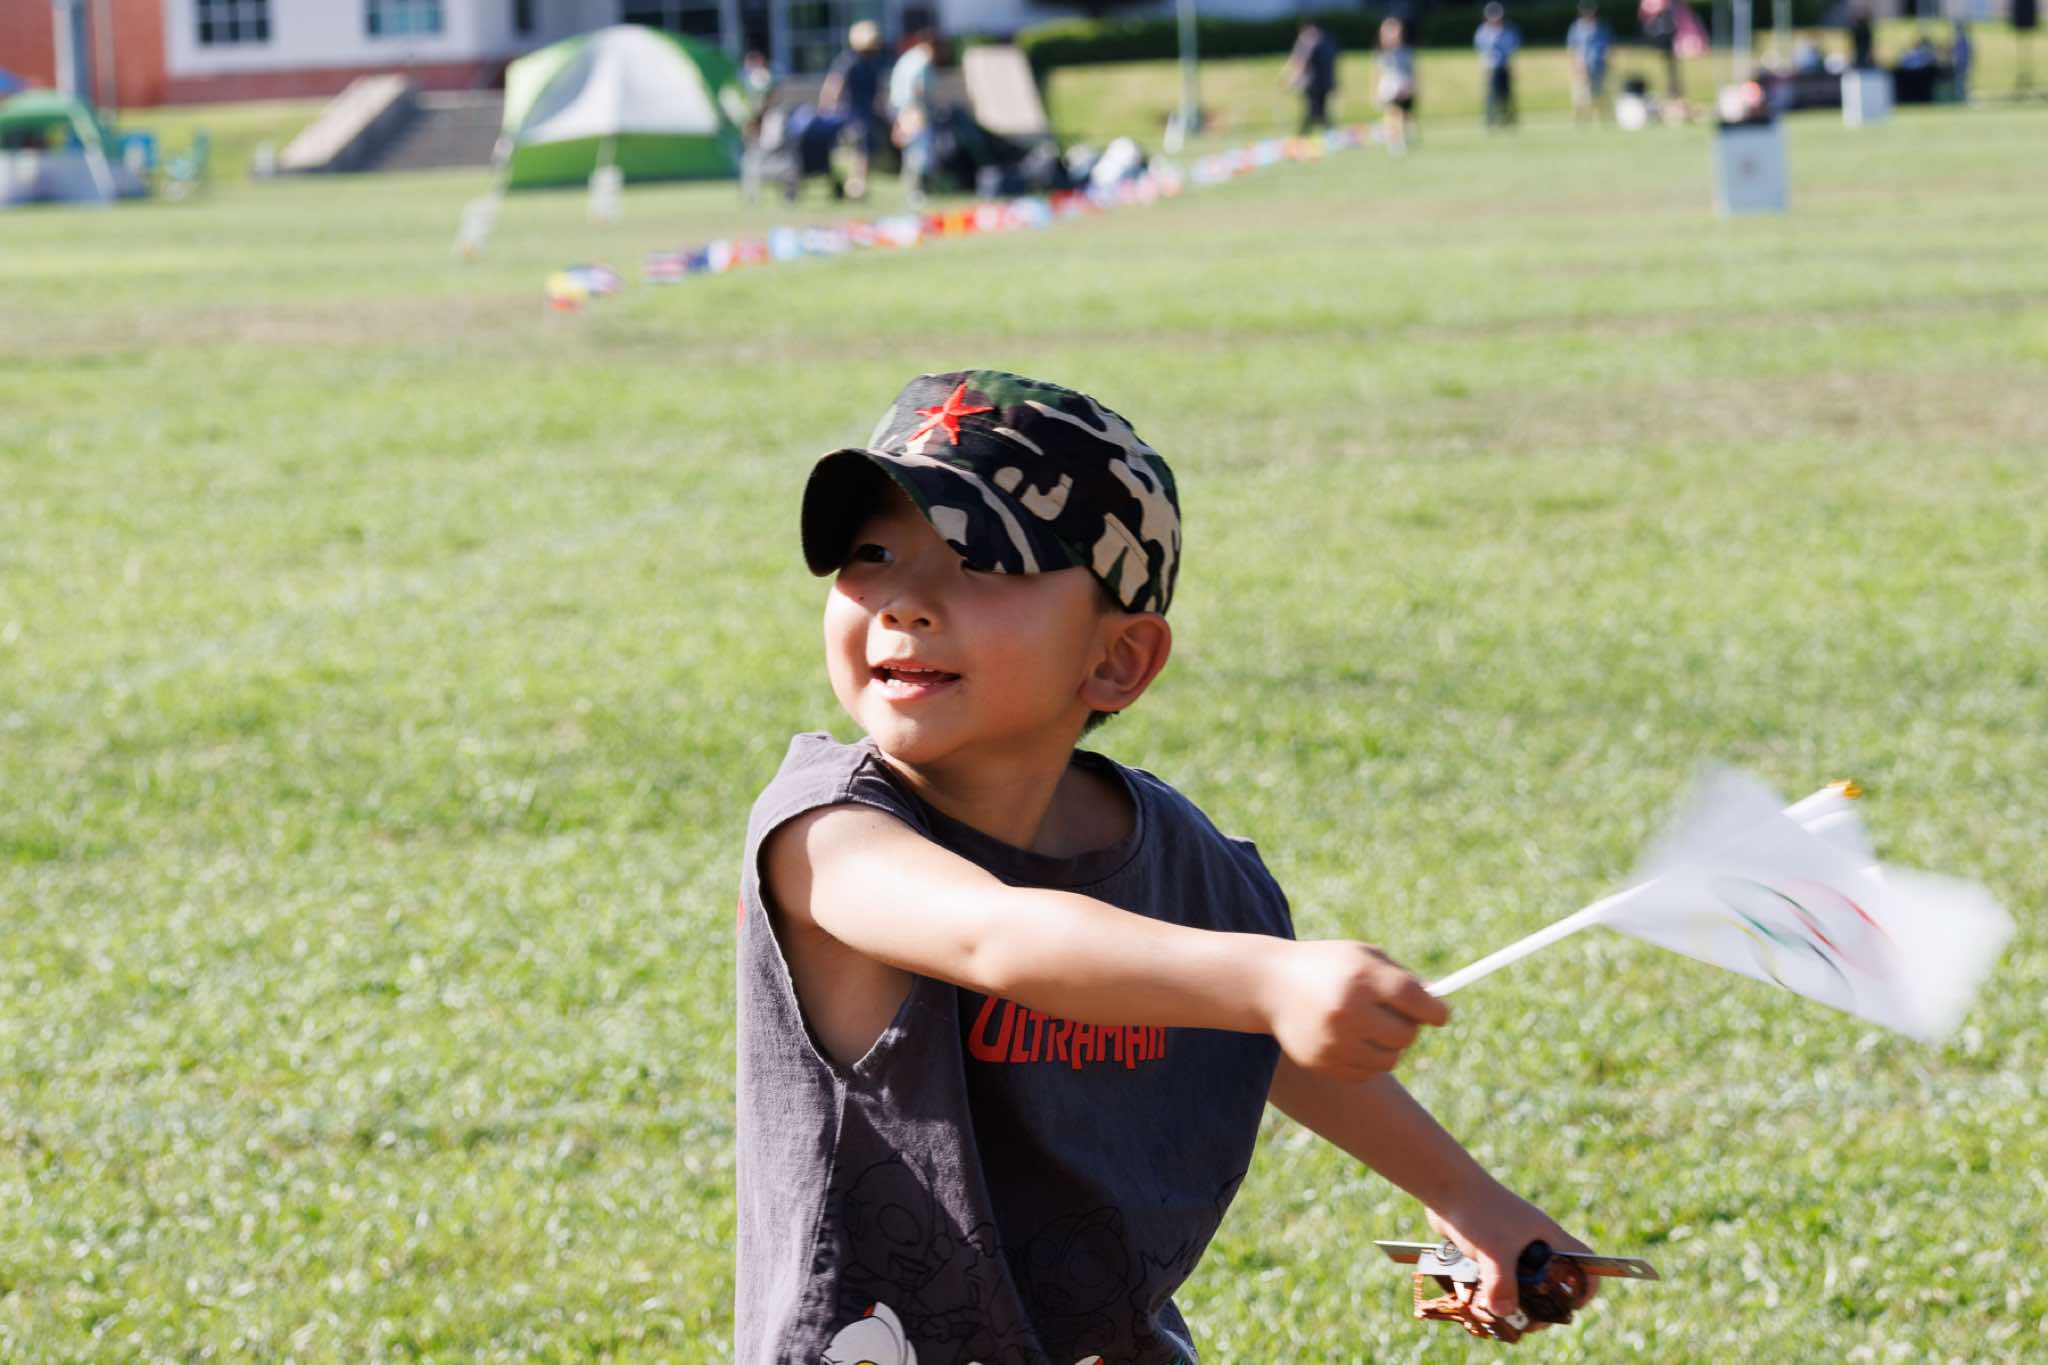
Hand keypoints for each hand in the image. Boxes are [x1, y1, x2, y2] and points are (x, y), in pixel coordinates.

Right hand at [1261, 940, 1447, 1078]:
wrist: (1269, 984)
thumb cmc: (1326, 965)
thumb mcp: (1361, 956)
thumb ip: (1401, 977)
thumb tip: (1438, 1007)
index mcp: (1361, 977)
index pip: (1416, 1000)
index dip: (1436, 1010)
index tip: (1440, 1015)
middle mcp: (1348, 1010)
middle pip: (1406, 1034)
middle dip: (1409, 1027)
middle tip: (1398, 1017)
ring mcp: (1333, 1040)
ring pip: (1389, 1059)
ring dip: (1389, 1046)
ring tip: (1372, 1028)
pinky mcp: (1322, 1062)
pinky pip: (1366, 1073)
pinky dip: (1366, 1060)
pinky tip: (1351, 1040)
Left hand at [1425, 1186, 1599, 1329]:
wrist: (1444, 1185)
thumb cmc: (1478, 1209)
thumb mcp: (1495, 1249)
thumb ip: (1503, 1284)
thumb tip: (1504, 1314)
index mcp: (1548, 1238)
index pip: (1583, 1263)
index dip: (1585, 1286)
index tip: (1571, 1307)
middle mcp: (1533, 1244)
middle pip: (1551, 1284)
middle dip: (1540, 1307)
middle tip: (1524, 1321)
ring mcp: (1510, 1248)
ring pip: (1520, 1285)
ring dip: (1510, 1302)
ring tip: (1495, 1313)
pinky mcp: (1488, 1252)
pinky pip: (1496, 1280)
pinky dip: (1490, 1292)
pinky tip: (1476, 1301)